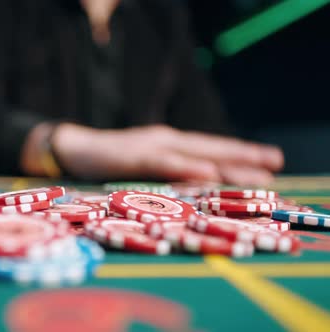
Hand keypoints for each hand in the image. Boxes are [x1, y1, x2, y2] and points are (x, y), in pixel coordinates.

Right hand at [52, 124, 283, 185]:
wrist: (73, 147)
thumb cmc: (107, 160)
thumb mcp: (140, 166)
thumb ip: (164, 172)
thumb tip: (191, 187)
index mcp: (168, 145)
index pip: (209, 150)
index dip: (238, 155)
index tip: (268, 163)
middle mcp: (166, 141)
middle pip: (210, 149)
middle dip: (243, 156)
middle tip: (275, 162)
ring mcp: (152, 146)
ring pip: (195, 154)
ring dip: (227, 163)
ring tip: (256, 170)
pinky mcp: (135, 155)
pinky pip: (165, 163)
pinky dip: (187, 168)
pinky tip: (207, 174)